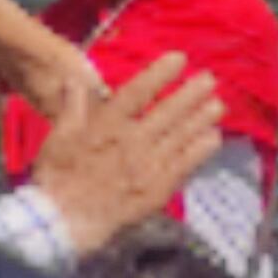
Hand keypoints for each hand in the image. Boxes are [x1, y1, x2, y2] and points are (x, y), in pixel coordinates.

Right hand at [29, 58, 221, 256]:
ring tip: (219, 104)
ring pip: (181, 136)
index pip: (137, 92)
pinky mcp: (160, 187)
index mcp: (105, 126)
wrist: (66, 218)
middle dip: (191, 94)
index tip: (178, 58)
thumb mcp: (58, 136)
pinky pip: (186, 164)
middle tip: (210, 79)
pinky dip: (202, 150)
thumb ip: (73, 107)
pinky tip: (214, 137)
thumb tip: (77, 78)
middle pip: (167, 112)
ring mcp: (149, 165)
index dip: (159, 74)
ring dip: (202, 119)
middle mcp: (132, 141)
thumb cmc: (59, 176)